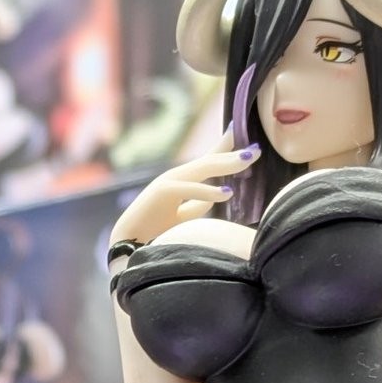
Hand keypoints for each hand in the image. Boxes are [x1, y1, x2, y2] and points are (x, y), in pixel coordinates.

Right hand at [111, 132, 258, 245]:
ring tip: (247, 159)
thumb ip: (196, 205)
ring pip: (202, 168)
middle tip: (257, 149)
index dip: (225, 147)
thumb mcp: (180, 217)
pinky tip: (226, 193)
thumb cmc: (152, 232)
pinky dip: (208, 191)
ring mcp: (167, 182)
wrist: (125, 244)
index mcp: (181, 181)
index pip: (207, 160)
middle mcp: (175, 177)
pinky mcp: (160, 192)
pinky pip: (189, 190)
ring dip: (227, 163)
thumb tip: (215, 197)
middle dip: (233, 153)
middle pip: (209, 160)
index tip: (245, 138)